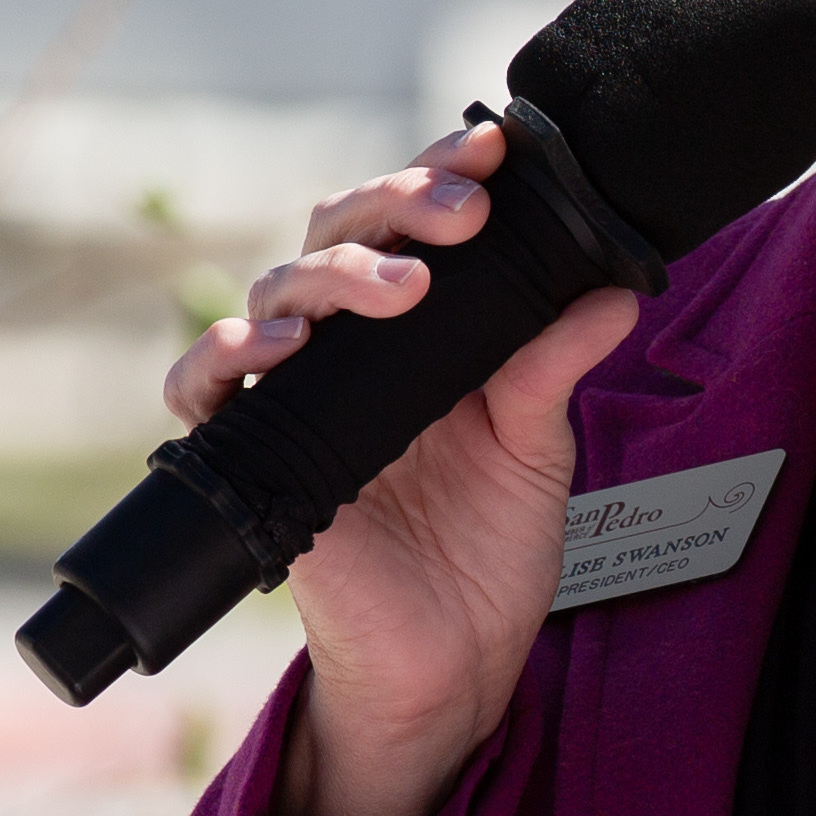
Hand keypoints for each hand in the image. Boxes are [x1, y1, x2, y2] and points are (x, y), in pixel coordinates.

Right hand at [164, 120, 641, 815]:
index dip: (441, 173)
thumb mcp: (538, 451)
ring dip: (335, 274)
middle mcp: (352, 350)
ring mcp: (297, 399)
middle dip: (396, 203)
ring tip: (405, 290)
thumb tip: (613, 289)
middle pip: (338, 234)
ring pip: (277, 291)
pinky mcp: (254, 460)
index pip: (414, 224)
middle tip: (463, 211)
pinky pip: (202, 388)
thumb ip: (555, 365)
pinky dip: (221, 354)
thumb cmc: (487, 554)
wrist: (454, 669)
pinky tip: (274, 346)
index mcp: (422, 331)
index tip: (497, 146)